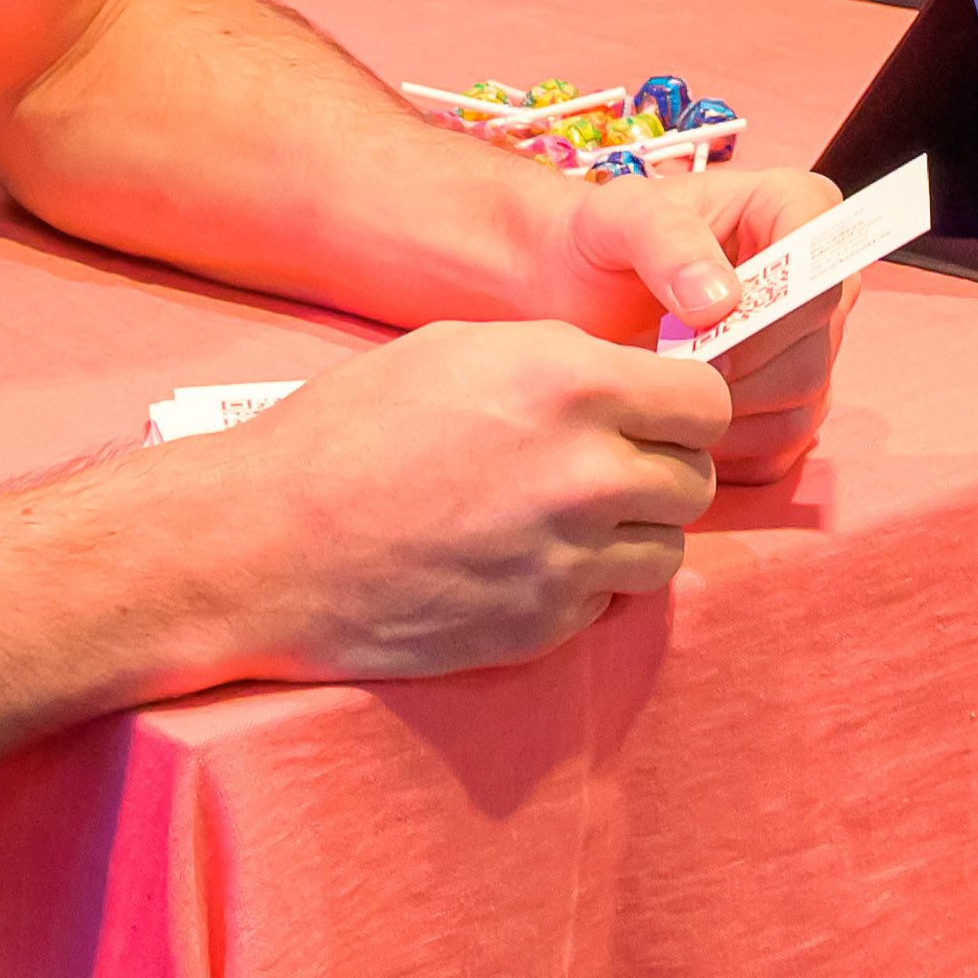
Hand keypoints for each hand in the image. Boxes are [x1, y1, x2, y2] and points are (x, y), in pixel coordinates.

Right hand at [172, 320, 730, 684]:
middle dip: (663, 467)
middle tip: (609, 463)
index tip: (659, 410)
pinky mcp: (543, 627)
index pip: (708, 400)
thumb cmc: (350, 432)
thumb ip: (564, 361)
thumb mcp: (461, 350)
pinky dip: (586, 582)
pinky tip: (525, 558)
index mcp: (570, 384)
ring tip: (567, 515)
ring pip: (666, 549)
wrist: (269, 547)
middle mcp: (586, 473)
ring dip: (634, 532)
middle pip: (698, 479)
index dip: (685, 405)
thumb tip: (632, 377)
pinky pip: (609, 599)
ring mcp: (569, 559)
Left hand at [560, 166, 847, 483]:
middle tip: (668, 368)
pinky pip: (783, 444)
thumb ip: (664, 240)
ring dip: (728, 413)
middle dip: (738, 370)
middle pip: (814, 348)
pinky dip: (730, 447)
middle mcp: (816, 278)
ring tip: (664, 392)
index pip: (821, 271)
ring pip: (803, 402)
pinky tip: (676, 424)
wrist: (574, 288)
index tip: (700, 328)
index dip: (769, 314)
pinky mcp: (790, 400)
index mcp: (793, 208)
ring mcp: (809, 344)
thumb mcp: (616, 217)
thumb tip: (722, 301)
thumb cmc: (599, 240)